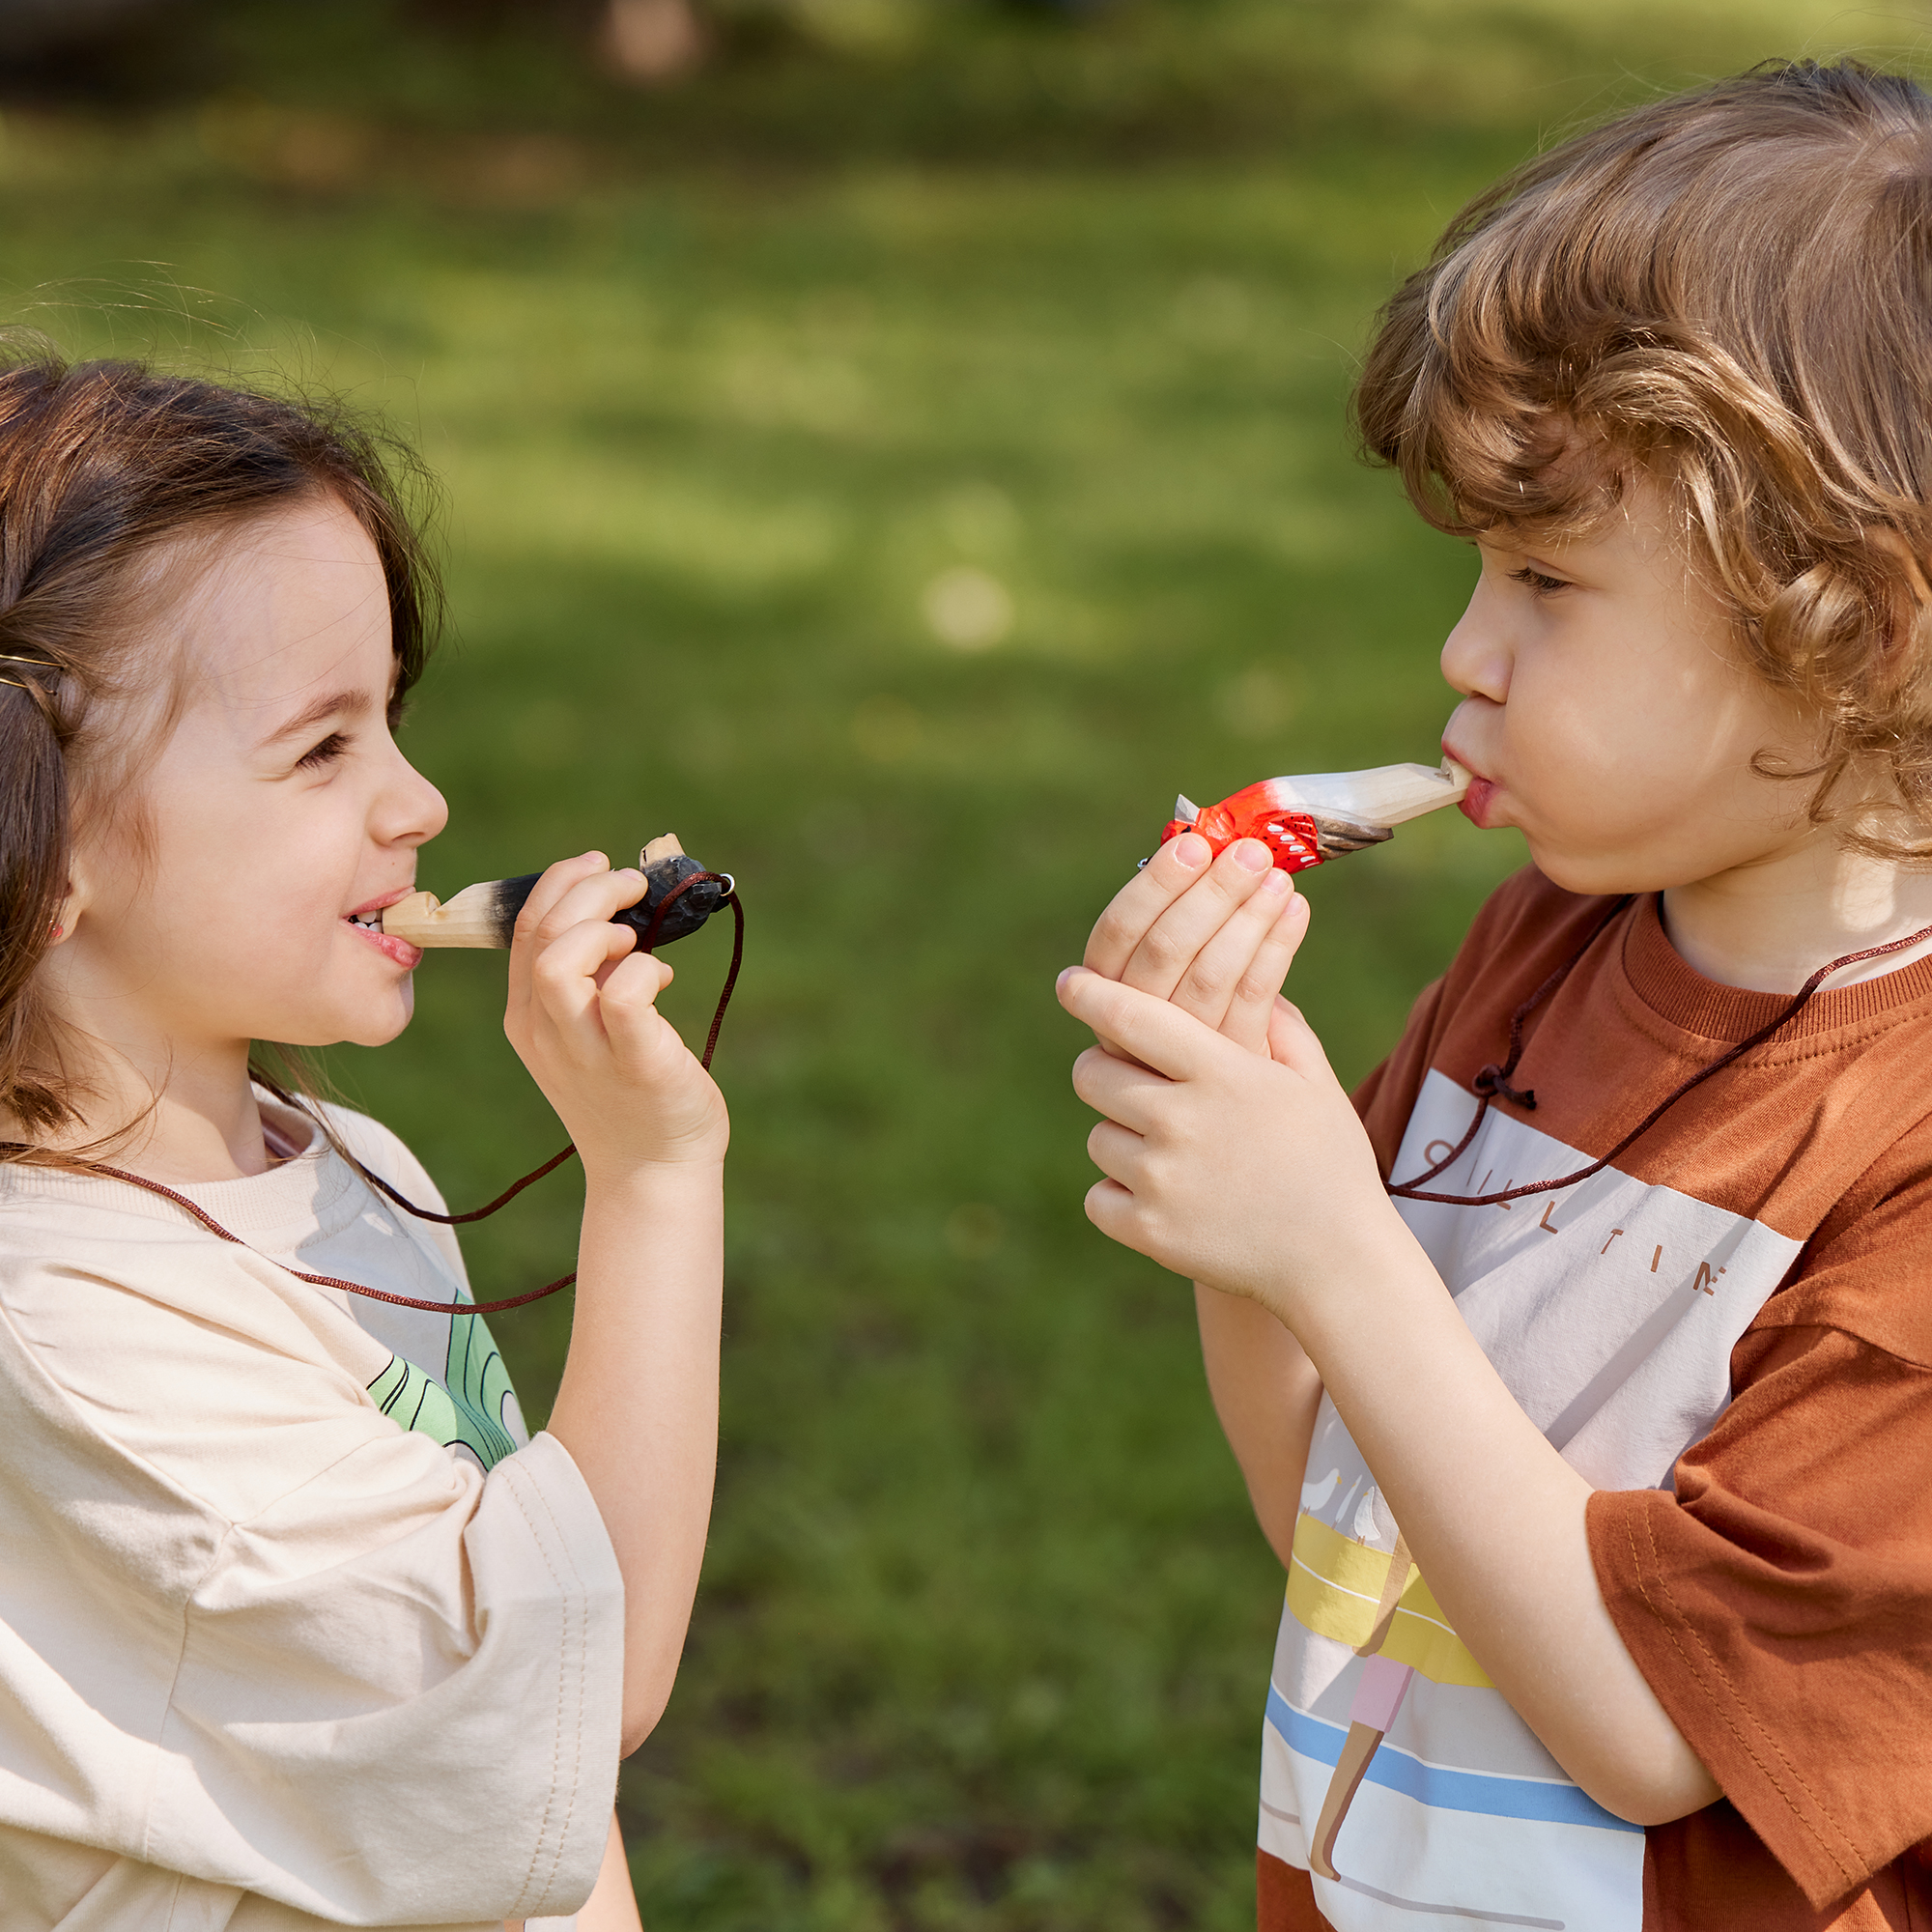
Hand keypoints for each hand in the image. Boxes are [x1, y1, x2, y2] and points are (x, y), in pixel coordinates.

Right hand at [503, 852, 728, 1177]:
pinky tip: (662, 978)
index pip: (522, 928)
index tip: (598, 864)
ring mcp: (584, 1051)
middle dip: (587, 889)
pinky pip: (625, 998)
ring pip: (558, 962)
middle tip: (632, 885)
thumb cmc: (631, 1091)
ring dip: (601, 928)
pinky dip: (643, 969)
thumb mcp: (594, 1030)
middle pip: (540, 933)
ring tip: (635, 935)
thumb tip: (624, 922)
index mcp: (527, 1018)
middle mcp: (545, 1032)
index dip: (559, 882)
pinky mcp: (634, 1064)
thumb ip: (596, 978)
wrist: (651, 1171)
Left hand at [1059, 967, 1394, 1319]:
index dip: (1090, 994)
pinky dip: (1121, 1199)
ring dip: (1123, 1141)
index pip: (1131, 1017)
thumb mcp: (1315, 1084)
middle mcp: (1182, 1120)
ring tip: (1175, 1157)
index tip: (1070, 983)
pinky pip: (1099, 1198)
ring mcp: (1161, 1178)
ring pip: (1098, 1138)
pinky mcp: (1149, 1230)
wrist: (1339, 1262)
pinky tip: (1165, 1199)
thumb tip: (1254, 982)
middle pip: (1092, 1075)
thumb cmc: (1330, 1164)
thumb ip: (1279, 1026)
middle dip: (1104, 1072)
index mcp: (1222, 1073)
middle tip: (1131, 1086)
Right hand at [1083, 832, 1308, 1053]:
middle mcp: (1126, 1025)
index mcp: (1102, 989)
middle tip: (1251, 853)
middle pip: (1164, 950)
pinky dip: (1277, 950)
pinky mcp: (1225, 1065)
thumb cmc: (1194, 1008)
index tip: (1195, 844)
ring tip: (1279, 879)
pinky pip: (1253, 1000)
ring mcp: (1176, 1053)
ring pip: (1210, 975)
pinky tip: (1296, 912)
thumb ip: (1179, 917)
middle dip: (1212, 894)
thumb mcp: (1170, 967)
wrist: (1229, 1090)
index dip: (1156, 885)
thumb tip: (1216, 846)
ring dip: (1248, 917)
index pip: (1117, 931)